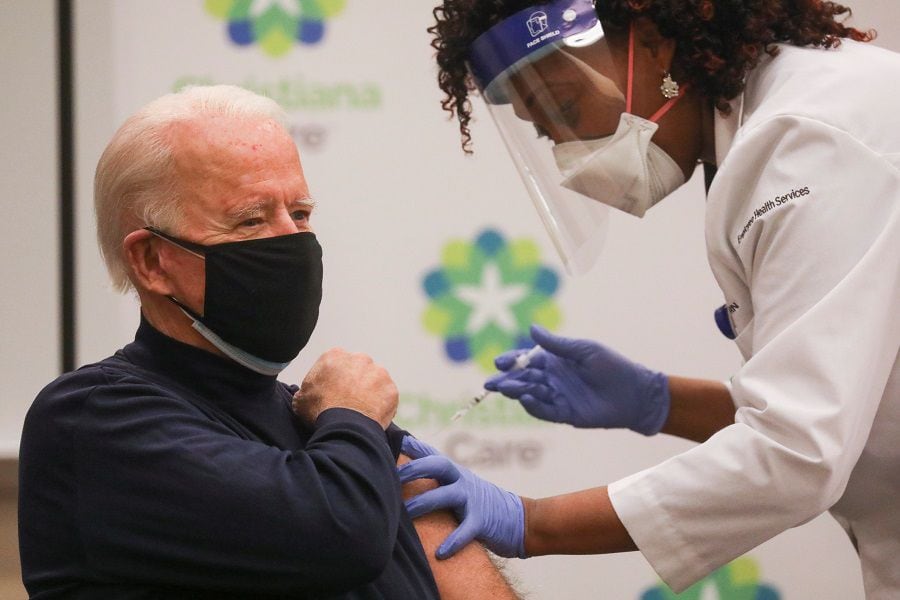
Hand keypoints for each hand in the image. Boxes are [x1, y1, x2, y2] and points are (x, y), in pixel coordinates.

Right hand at [293, 348, 397, 428]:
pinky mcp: (391, 389)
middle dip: (355, 381)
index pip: (337, 363)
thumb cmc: (320, 412)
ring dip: (370, 391)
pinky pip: (386, 396)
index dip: (335, 378)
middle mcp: (359, 358)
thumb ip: (306, 390)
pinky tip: (371, 416)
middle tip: (349, 400)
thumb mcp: (301, 399)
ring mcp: (378, 373)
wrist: (344, 427)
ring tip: (361, 410)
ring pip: (375, 380)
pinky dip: (382, 404)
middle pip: (358, 368)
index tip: (334, 391)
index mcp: (335, 356)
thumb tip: (306, 394)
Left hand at [398, 436, 524, 559]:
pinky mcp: (482, 522)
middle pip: (438, 465)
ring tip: (404, 514)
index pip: (432, 454)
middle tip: (392, 477)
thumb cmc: (480, 503)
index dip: (414, 447)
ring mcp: (473, 500)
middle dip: (415, 469)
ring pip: (446, 495)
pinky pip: (465, 530)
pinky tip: (440, 553)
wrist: (519, 520)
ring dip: (423, 503)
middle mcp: (463, 481)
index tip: (395, 440)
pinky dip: (453, 542)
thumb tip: (407, 466)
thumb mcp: (460, 484)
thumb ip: (437, 478)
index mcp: (455, 473)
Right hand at [485, 325, 668, 434]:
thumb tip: (531, 328)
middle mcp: (553, 379)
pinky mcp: (565, 414)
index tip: (499, 361)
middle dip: (506, 380)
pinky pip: (544, 411)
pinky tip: (526, 398)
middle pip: (523, 379)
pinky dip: (533, 405)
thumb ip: (557, 344)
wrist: (635, 392)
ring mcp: (557, 397)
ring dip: (516, 391)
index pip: (526, 360)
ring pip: (530, 394)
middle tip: (490, 383)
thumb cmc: (612, 366)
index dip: (512, 361)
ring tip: (504, 388)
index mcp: (555, 361)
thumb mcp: (584, 350)